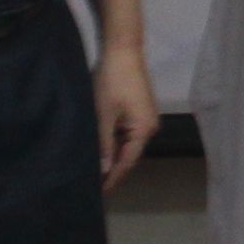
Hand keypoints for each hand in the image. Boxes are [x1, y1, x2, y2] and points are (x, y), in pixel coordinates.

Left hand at [93, 42, 160, 189]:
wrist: (123, 50)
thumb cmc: (112, 81)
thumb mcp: (103, 114)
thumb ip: (103, 144)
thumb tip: (103, 170)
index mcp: (144, 130)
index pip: (126, 162)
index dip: (113, 178)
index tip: (99, 193)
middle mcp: (149, 127)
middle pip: (129, 155)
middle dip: (112, 169)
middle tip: (94, 184)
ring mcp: (146, 118)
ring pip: (127, 144)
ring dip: (112, 155)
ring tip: (95, 169)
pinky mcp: (140, 110)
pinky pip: (127, 133)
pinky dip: (115, 141)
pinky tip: (102, 148)